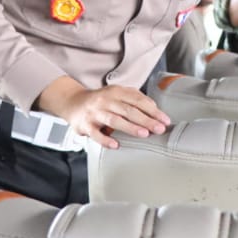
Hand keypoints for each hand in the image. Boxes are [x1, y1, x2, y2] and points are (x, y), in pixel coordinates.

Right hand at [37, 77, 169, 148]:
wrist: (73, 102)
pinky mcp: (85, 125)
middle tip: (159, 128)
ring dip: (130, 127)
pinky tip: (116, 145)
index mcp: (116, 92)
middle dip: (146, 120)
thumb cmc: (100, 101)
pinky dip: (105, 140)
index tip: (164, 120)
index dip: (153, 110)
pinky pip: (96, 134)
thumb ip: (134, 99)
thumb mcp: (117, 94)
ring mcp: (95, 113)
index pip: (138, 100)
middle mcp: (106, 100)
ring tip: (144, 134)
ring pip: (114, 120)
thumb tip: (154, 108)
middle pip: (129, 110)